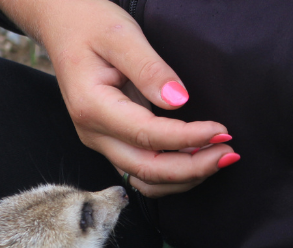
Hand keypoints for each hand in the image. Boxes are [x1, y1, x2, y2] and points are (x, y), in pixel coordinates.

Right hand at [0, 0, 238, 197]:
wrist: (63, 26)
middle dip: (191, 168)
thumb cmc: (90, 24)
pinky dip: (170, 173)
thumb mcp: (120, 35)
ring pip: (143, 178)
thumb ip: (149, 68)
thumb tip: (178, 100)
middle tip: (230, 153)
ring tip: (218, 158)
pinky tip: (196, 157)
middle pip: (146, 169)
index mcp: (93, 108)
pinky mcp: (110, 141)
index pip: (147, 136)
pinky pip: (141, 170)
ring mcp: (100, 141)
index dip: (188, 138)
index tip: (222, 130)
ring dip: (182, 177)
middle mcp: (93, 133)